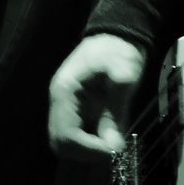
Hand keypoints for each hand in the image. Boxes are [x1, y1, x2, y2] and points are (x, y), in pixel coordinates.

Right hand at [48, 34, 145, 157]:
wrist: (118, 33)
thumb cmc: (119, 48)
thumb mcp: (123, 74)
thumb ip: (116, 109)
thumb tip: (113, 146)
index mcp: (65, 91)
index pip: (65, 134)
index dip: (87, 149)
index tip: (111, 151)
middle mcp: (59, 101)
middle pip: (61, 142)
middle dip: (86, 152)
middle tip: (111, 150)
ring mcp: (66, 105)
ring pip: (67, 141)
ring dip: (88, 148)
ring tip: (112, 142)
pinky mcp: (76, 108)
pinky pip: (77, 133)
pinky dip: (91, 140)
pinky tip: (110, 134)